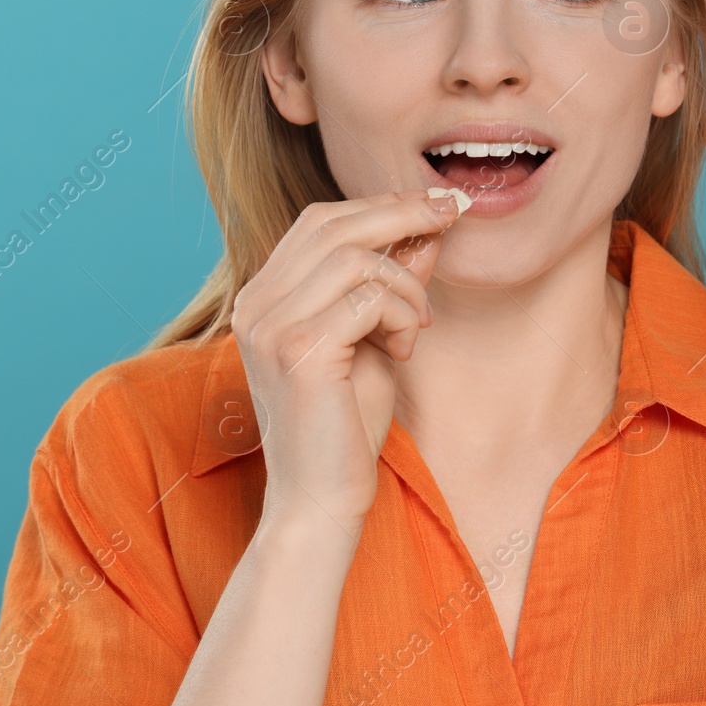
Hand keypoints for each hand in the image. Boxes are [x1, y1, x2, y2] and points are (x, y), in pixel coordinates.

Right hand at [231, 189, 460, 531]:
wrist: (320, 501)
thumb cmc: (345, 426)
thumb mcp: (373, 339)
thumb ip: (389, 285)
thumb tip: (425, 228)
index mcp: (263, 297)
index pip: (318, 222)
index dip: (379, 205)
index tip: (432, 204)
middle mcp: (255, 304)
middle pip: (332, 224)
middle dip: (401, 213)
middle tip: (450, 215)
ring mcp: (270, 326)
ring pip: (355, 257)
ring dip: (405, 284)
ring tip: (416, 324)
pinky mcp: (297, 350)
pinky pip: (368, 299)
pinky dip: (401, 314)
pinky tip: (404, 347)